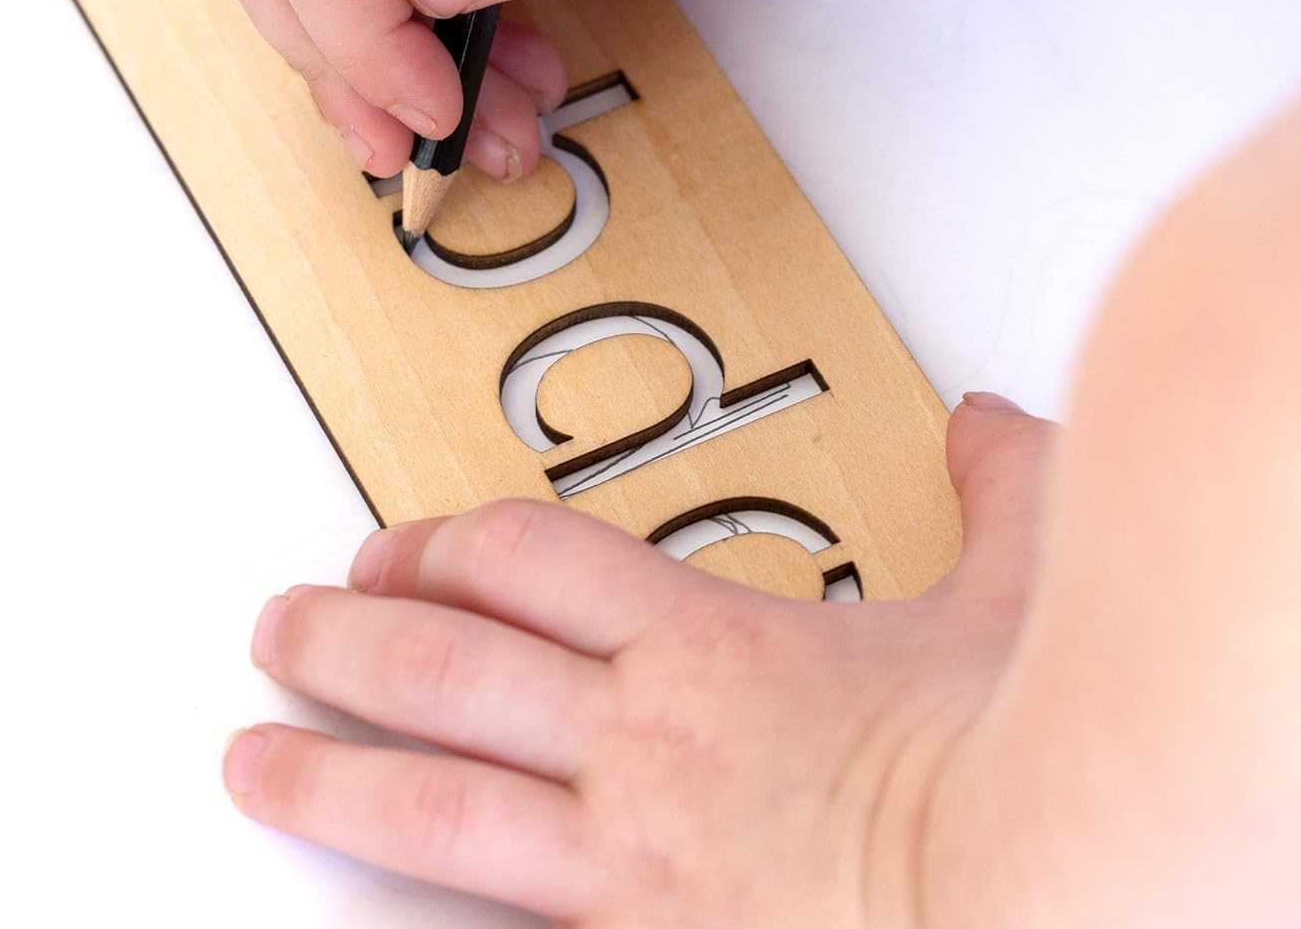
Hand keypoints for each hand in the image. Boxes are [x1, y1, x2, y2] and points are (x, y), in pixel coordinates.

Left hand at [223, 395, 1051, 924]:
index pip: (528, 559)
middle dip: (344, 636)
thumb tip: (985, 422)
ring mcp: (629, 860)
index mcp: (712, 643)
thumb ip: (1000, 487)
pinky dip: (421, 907)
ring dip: (328, 775)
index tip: (400, 545)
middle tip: (286, 627)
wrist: (1044, 888)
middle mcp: (647, 742)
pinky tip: (367, 904)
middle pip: (446, 664)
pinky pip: (494, 924)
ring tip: (256, 762)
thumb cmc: (1019, 762)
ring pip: (432, 801)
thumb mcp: (1021, 590)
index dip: (443, 540)